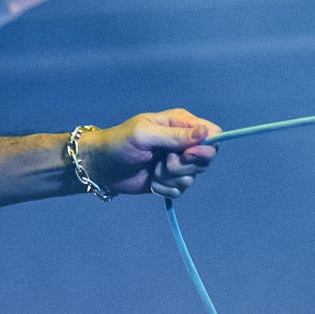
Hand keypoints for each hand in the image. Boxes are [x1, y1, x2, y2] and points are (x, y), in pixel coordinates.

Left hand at [82, 109, 220, 199]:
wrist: (101, 166)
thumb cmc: (119, 143)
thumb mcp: (144, 134)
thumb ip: (174, 136)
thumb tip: (205, 133)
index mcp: (180, 123)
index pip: (213, 133)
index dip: (206, 147)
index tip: (187, 154)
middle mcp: (183, 142)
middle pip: (206, 158)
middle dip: (184, 165)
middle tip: (163, 162)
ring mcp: (177, 162)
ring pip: (193, 177)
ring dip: (170, 178)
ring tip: (153, 170)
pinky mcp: (170, 180)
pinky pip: (181, 190)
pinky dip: (165, 189)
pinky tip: (151, 181)